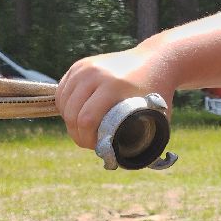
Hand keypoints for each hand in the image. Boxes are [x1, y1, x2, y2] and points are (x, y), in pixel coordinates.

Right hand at [56, 47, 174, 150]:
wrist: (156, 60)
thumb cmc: (158, 92)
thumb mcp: (155, 115)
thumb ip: (143, 138)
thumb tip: (121, 161)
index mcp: (114, 86)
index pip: (87, 119)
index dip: (86, 139)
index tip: (95, 147)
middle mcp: (96, 74)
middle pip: (71, 112)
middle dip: (76, 133)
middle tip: (87, 143)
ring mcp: (85, 67)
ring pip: (63, 101)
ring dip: (69, 120)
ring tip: (82, 131)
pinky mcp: (80, 65)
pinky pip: (62, 90)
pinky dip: (65, 106)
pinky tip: (74, 115)